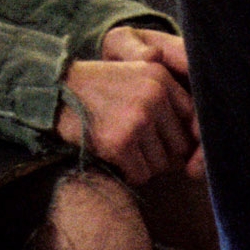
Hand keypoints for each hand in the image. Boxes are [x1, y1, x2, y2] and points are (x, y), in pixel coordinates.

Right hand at [56, 26, 199, 183]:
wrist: (52, 92)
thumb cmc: (96, 89)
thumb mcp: (135, 75)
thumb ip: (167, 97)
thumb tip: (196, 142)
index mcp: (160, 77)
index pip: (192, 120)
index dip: (178, 135)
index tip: (159, 137)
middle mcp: (153, 96)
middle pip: (179, 146)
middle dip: (160, 152)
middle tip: (135, 143)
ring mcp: (137, 119)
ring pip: (161, 164)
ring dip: (143, 163)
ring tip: (121, 146)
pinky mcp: (120, 142)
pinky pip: (141, 174)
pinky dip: (129, 172)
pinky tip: (113, 156)